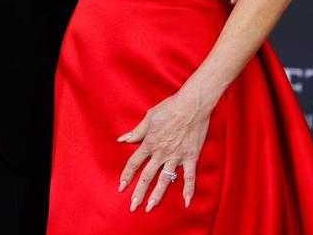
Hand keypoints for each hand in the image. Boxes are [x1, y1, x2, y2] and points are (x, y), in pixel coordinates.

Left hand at [117, 91, 212, 211]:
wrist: (192, 105)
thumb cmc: (170, 108)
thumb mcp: (149, 117)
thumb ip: (137, 131)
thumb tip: (122, 139)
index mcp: (149, 143)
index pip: (134, 163)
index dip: (126, 175)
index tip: (121, 187)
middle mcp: (161, 153)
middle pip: (147, 176)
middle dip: (139, 192)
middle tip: (133, 206)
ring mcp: (176, 156)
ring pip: (164, 180)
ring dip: (157, 195)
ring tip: (150, 207)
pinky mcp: (190, 157)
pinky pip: (189, 177)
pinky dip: (188, 190)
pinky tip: (186, 202)